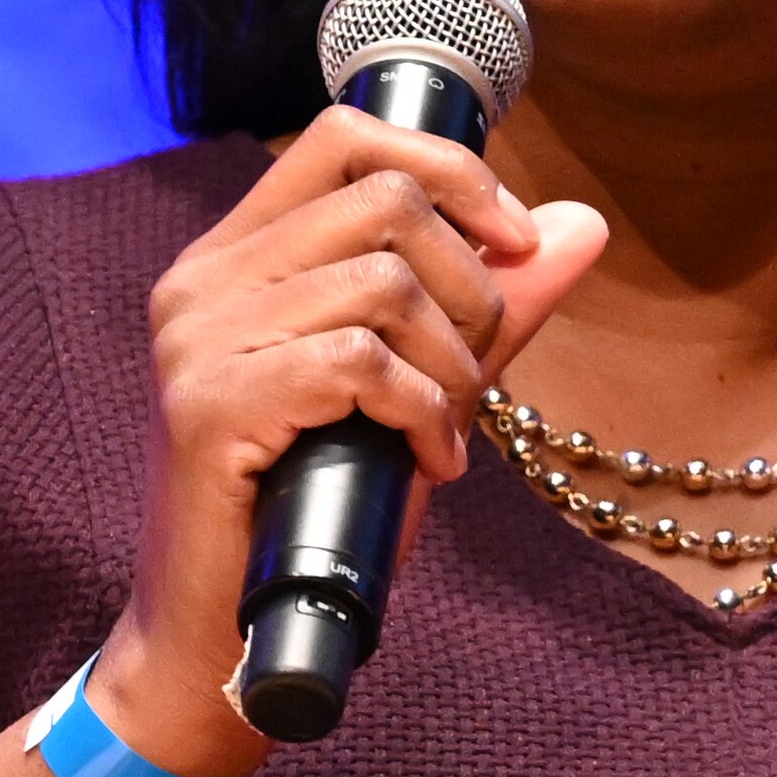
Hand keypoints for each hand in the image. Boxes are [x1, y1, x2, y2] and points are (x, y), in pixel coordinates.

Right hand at [93, 112, 610, 774]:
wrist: (221, 641)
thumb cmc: (320, 511)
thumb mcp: (417, 388)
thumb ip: (487, 308)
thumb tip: (580, 224)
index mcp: (236, 257)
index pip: (346, 136)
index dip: (452, 169)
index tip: (515, 241)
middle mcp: (202, 280)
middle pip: (386, 200)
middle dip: (472, 287)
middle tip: (474, 378)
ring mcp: (196, 340)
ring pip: (383, 282)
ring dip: (451, 366)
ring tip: (445, 432)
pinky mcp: (208, 405)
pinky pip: (358, 362)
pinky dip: (420, 412)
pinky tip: (427, 464)